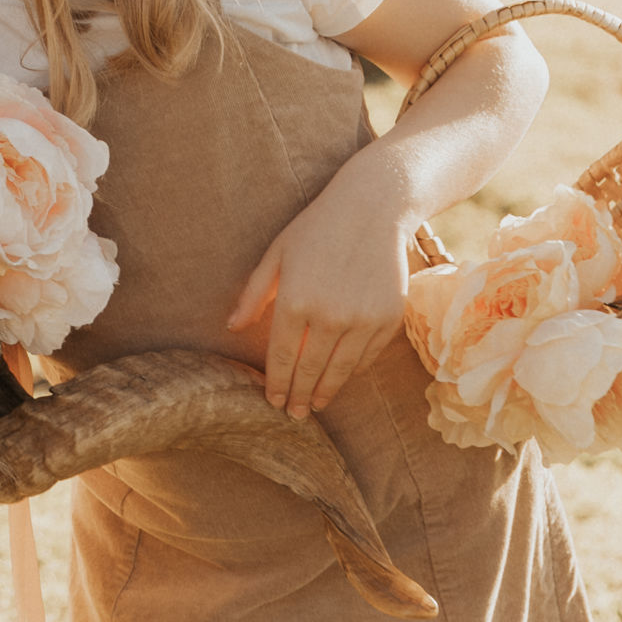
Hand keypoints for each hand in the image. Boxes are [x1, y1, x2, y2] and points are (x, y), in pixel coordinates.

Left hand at [227, 164, 412, 419]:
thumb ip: (254, 294)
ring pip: (341, 370)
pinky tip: (342, 378)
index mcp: (295, 301)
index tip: (272, 400)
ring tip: (316, 404)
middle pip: (311, 370)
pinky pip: (367, 356)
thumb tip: (232, 327)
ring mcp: (363, 319)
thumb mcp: (276, 254)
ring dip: (327, 391)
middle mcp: (330, 316)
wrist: (374, 208)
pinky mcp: (388, 318)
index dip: (276, 383)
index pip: (281, 357)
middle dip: (299, 395)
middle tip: (293, 413)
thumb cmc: (317, 228)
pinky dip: (353, 371)